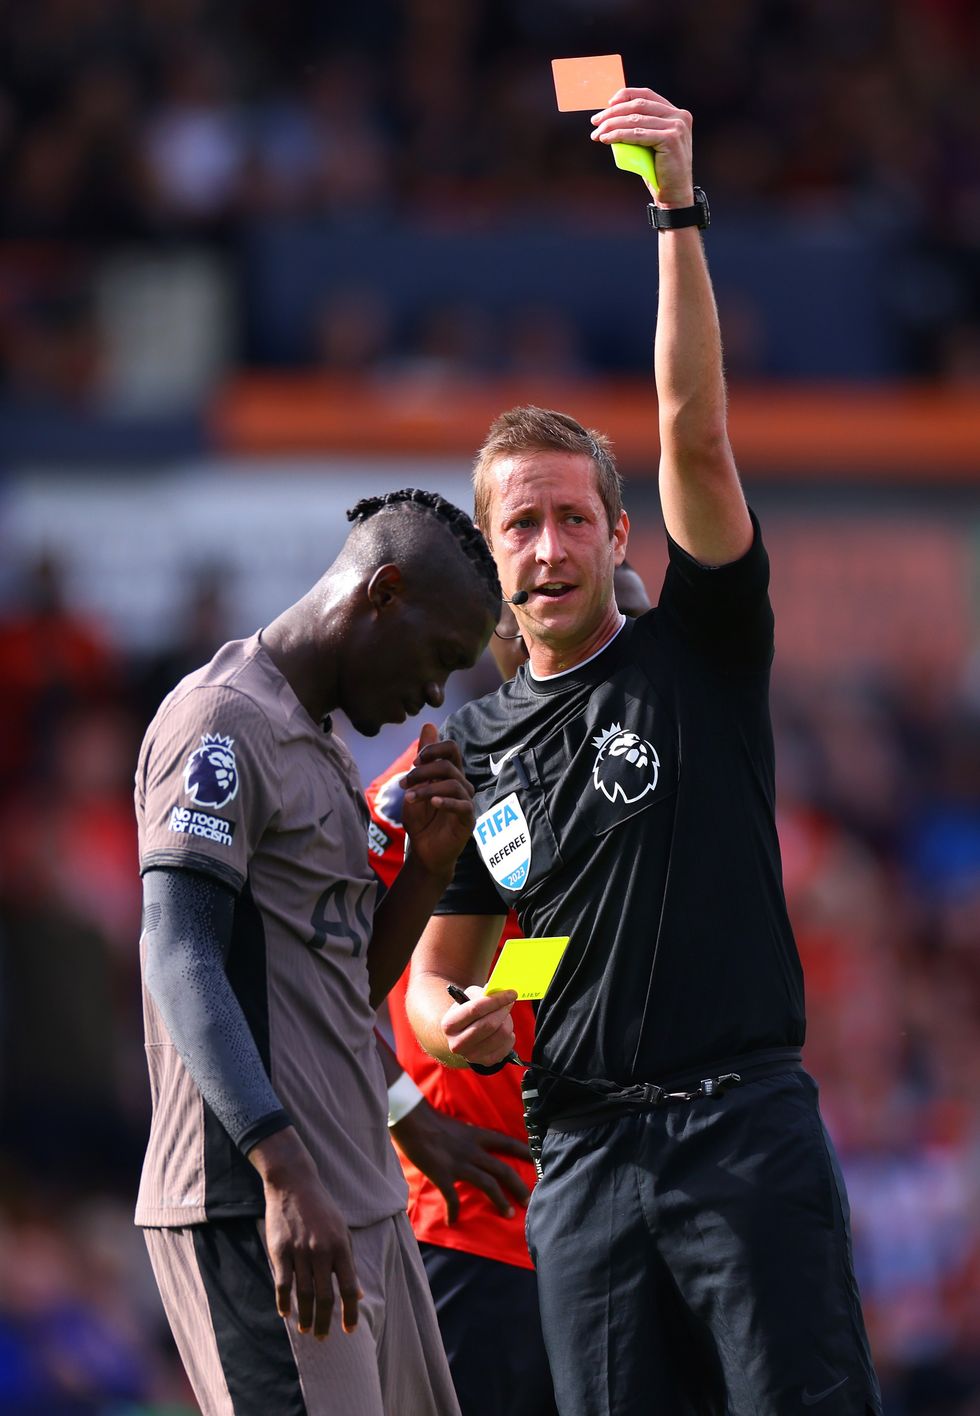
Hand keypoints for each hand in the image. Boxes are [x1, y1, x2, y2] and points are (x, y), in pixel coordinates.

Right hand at [249, 1128, 360, 1339]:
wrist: (294, 1185)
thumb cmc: (322, 1211)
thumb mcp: (343, 1232)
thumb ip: (349, 1263)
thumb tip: (358, 1294)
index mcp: (341, 1247)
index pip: (349, 1288)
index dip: (350, 1313)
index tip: (349, 1331)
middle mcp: (322, 1251)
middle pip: (325, 1297)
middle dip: (326, 1322)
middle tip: (324, 1338)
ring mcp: (300, 1251)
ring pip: (303, 1295)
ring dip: (306, 1317)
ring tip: (306, 1330)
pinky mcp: (280, 1251)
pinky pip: (283, 1284)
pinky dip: (284, 1302)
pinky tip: (286, 1314)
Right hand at [391, 1096, 531, 1221]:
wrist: (411, 1120)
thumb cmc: (430, 1120)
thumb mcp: (457, 1126)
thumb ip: (467, 1137)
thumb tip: (473, 1146)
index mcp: (476, 1135)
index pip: (507, 1143)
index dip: (524, 1152)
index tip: (538, 1160)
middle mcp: (473, 1150)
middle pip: (503, 1170)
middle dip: (519, 1186)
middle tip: (529, 1200)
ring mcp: (459, 1164)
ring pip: (488, 1185)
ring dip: (500, 1201)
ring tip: (509, 1214)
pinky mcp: (443, 1175)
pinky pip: (452, 1198)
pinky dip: (454, 1211)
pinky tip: (453, 1221)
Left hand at [400, 723, 474, 878]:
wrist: (424, 851)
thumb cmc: (422, 819)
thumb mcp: (416, 786)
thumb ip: (423, 759)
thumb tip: (428, 724)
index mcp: (450, 774)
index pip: (451, 748)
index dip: (433, 750)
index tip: (414, 762)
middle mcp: (461, 784)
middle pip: (448, 764)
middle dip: (423, 771)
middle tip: (405, 783)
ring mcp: (466, 801)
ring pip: (452, 783)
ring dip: (426, 789)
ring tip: (409, 799)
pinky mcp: (468, 819)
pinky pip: (462, 805)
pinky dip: (446, 802)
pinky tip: (432, 803)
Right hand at [442, 985, 517, 1068]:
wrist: (463, 1034)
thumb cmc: (468, 1011)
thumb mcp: (469, 997)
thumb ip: (483, 993)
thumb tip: (501, 992)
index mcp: (449, 1024)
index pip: (475, 1009)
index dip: (496, 1000)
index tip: (511, 993)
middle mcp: (457, 1043)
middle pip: (489, 1024)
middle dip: (503, 1010)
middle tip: (510, 1002)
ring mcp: (471, 1056)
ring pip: (501, 1034)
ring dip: (507, 1021)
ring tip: (503, 1016)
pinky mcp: (486, 1062)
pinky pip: (507, 1045)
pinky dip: (509, 1035)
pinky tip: (501, 1030)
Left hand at [590, 87, 693, 206]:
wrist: (674, 194)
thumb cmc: (659, 172)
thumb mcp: (650, 144)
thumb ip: (641, 128)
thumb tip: (611, 119)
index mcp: (676, 113)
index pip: (647, 95)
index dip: (626, 95)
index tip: (608, 104)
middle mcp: (679, 116)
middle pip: (639, 106)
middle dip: (613, 112)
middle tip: (596, 121)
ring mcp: (676, 126)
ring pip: (636, 119)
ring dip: (612, 125)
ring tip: (597, 133)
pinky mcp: (670, 138)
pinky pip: (637, 134)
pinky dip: (619, 135)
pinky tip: (607, 139)